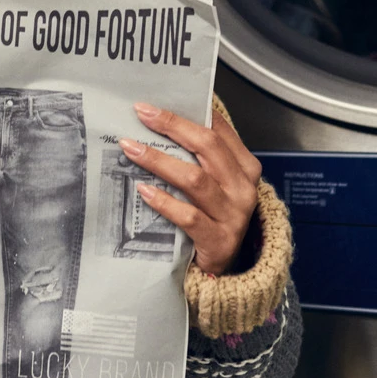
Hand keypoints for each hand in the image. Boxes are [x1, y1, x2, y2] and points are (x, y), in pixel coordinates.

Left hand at [118, 102, 261, 275]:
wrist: (222, 272)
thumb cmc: (213, 220)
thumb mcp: (215, 185)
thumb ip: (200, 159)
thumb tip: (162, 124)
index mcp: (245, 167)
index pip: (218, 130)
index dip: (185, 114)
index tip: (152, 106)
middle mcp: (243, 188)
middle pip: (207, 147)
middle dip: (172, 126)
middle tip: (141, 115)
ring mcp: (234, 215)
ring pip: (195, 179)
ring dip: (159, 161)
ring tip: (131, 149)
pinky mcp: (219, 240)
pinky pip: (188, 216)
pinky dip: (164, 202)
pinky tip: (144, 191)